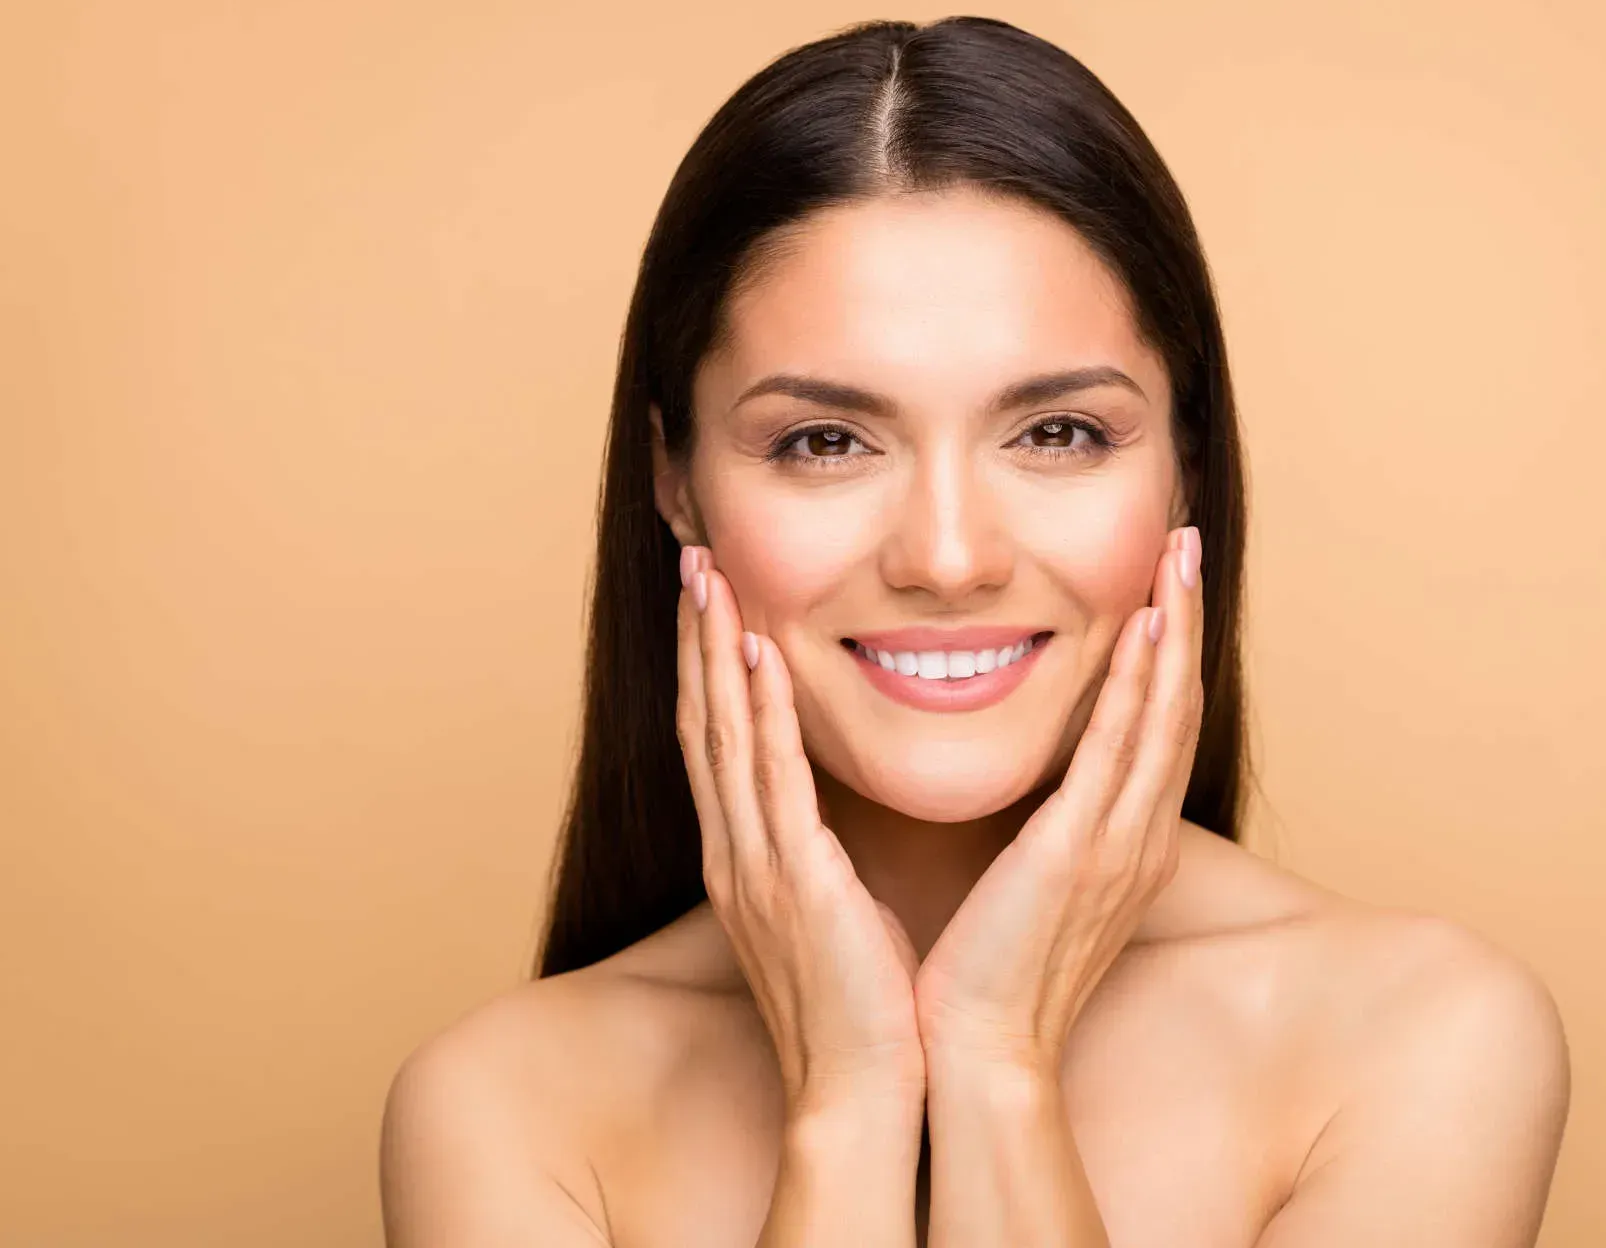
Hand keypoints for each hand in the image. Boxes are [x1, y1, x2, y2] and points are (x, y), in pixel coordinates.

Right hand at [675, 546, 924, 1117]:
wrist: (862, 1093)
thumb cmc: (863, 1009)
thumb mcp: (836, 914)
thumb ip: (823, 859)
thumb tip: (835, 823)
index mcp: (749, 861)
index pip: (718, 744)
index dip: (708, 669)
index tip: (712, 603)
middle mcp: (736, 854)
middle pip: (702, 723)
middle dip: (695, 639)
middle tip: (693, 560)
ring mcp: (754, 867)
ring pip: (721, 735)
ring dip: (713, 651)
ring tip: (708, 578)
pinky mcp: (792, 882)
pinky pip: (769, 780)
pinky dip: (756, 712)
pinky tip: (755, 654)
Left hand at [913, 526, 1204, 1077]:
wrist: (976, 1052)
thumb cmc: (989, 974)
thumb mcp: (1033, 889)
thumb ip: (1047, 830)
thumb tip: (1036, 790)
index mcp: (1124, 845)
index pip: (1157, 728)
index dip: (1168, 653)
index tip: (1163, 585)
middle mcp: (1138, 838)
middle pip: (1178, 707)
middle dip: (1185, 621)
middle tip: (1187, 544)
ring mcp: (1118, 846)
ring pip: (1163, 716)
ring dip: (1173, 632)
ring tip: (1177, 559)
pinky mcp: (1080, 855)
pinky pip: (1118, 752)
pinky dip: (1137, 687)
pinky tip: (1142, 630)